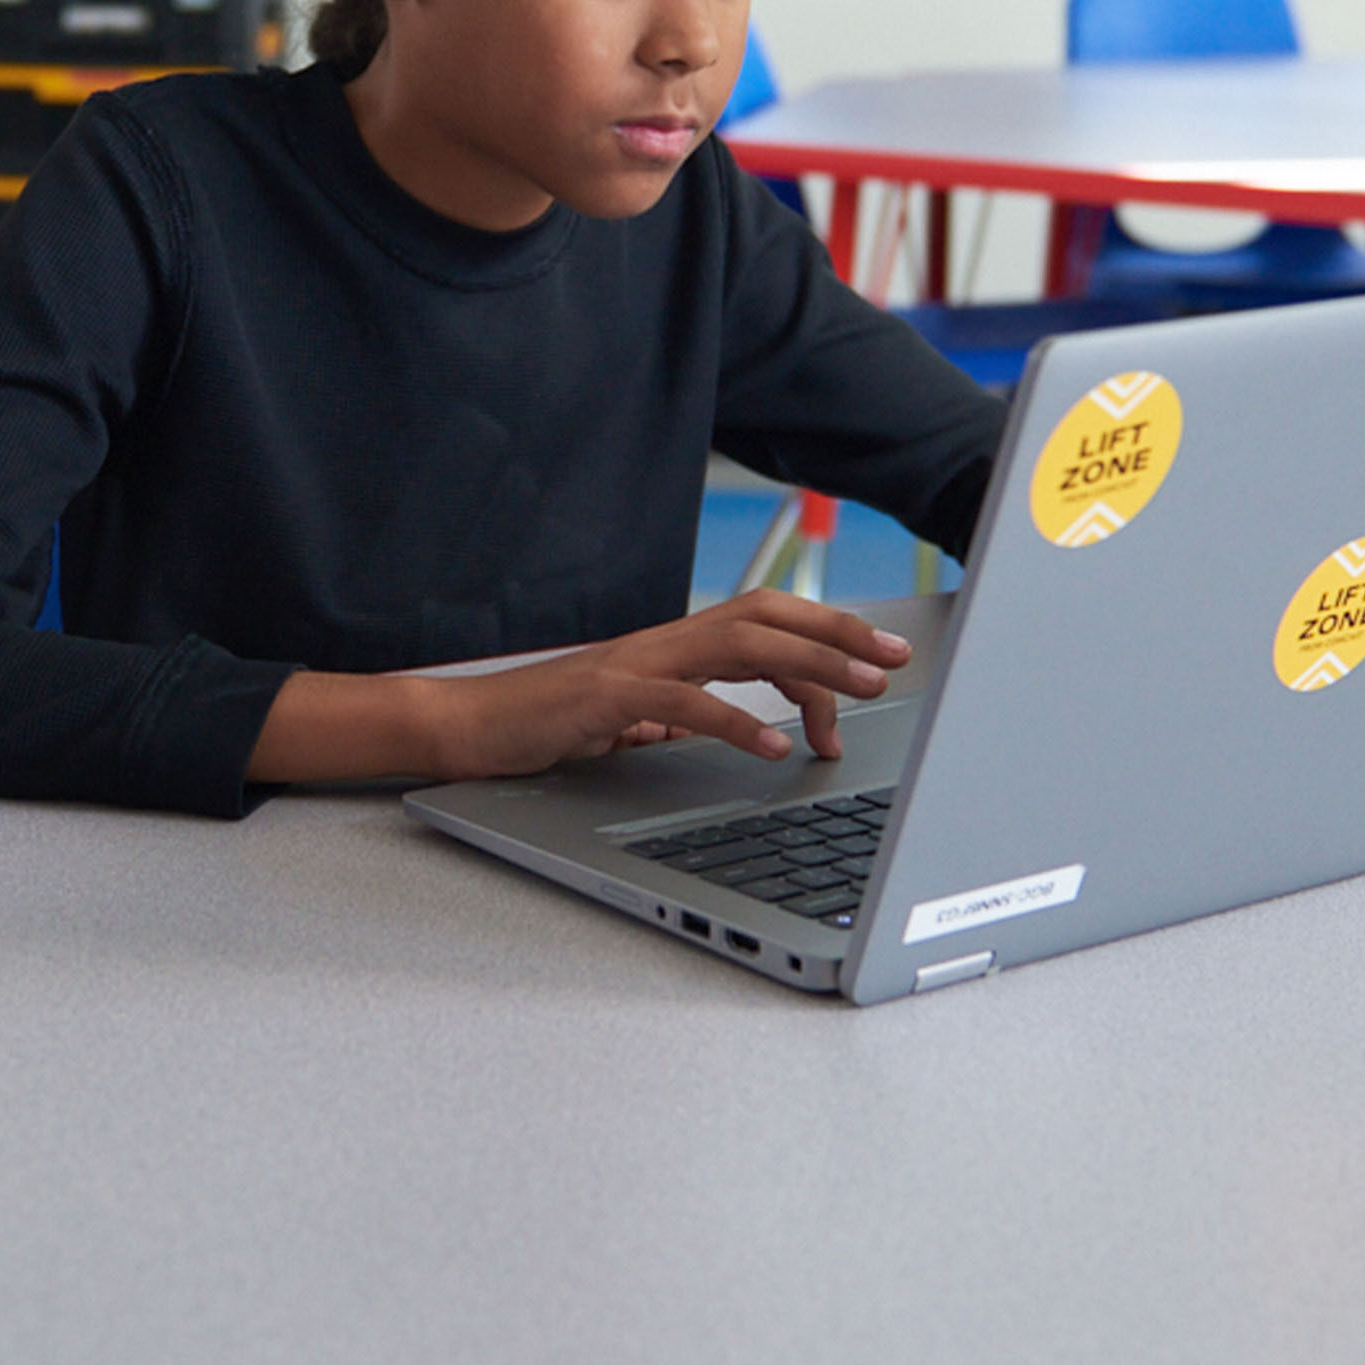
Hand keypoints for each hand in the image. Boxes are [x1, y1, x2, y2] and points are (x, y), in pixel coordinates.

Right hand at [249, 591, 914, 784]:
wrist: (469, 728)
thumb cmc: (546, 726)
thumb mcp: (633, 721)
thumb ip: (679, 715)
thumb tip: (726, 725)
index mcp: (674, 646)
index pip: (765, 622)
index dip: (828, 633)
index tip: (879, 657)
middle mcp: (663, 642)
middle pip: (767, 617)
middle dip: (839, 635)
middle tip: (896, 661)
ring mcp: (636, 665)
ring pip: (741, 646)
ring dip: (808, 667)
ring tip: (859, 693)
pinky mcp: (609, 697)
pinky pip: (684, 703)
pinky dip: (736, 722)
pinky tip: (773, 746)